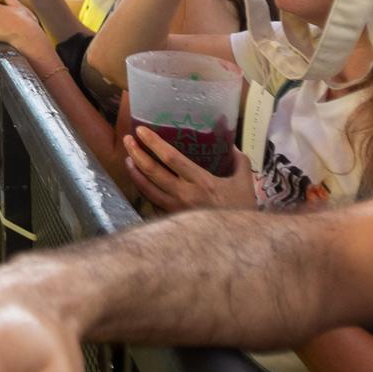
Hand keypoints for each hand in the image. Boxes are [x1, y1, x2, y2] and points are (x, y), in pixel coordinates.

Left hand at [124, 127, 257, 212]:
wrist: (239, 240)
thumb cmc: (242, 209)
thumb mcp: (244, 181)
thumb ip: (237, 160)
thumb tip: (229, 143)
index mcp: (202, 182)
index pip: (171, 158)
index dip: (154, 143)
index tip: (141, 131)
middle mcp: (185, 195)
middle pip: (153, 172)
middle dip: (137, 154)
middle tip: (128, 140)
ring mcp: (176, 209)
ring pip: (147, 189)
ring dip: (134, 172)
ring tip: (128, 158)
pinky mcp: (173, 219)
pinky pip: (153, 203)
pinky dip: (143, 190)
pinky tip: (139, 181)